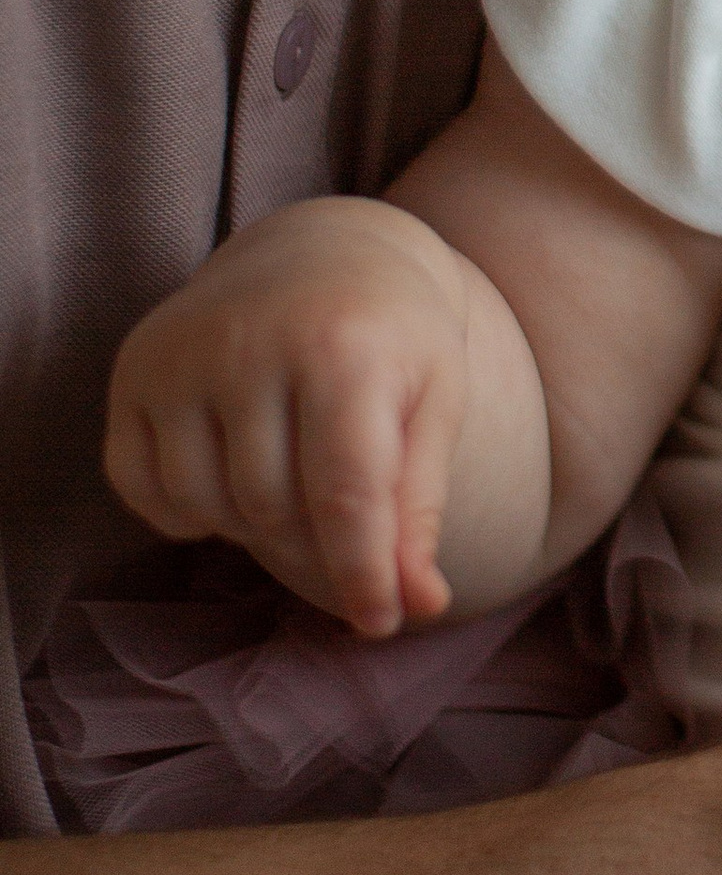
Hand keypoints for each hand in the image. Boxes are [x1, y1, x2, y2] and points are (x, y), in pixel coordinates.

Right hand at [105, 201, 488, 637]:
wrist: (325, 251)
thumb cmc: (393, 337)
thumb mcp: (434, 403)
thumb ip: (420, 505)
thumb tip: (418, 605)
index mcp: (343, 347)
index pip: (345, 496)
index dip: (362, 574)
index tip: (381, 623)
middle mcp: (250, 342)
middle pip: (272, 510)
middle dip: (314, 549)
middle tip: (344, 539)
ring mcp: (181, 353)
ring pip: (204, 506)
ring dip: (250, 528)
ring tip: (293, 487)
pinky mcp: (133, 367)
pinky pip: (140, 487)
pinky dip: (185, 510)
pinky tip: (230, 476)